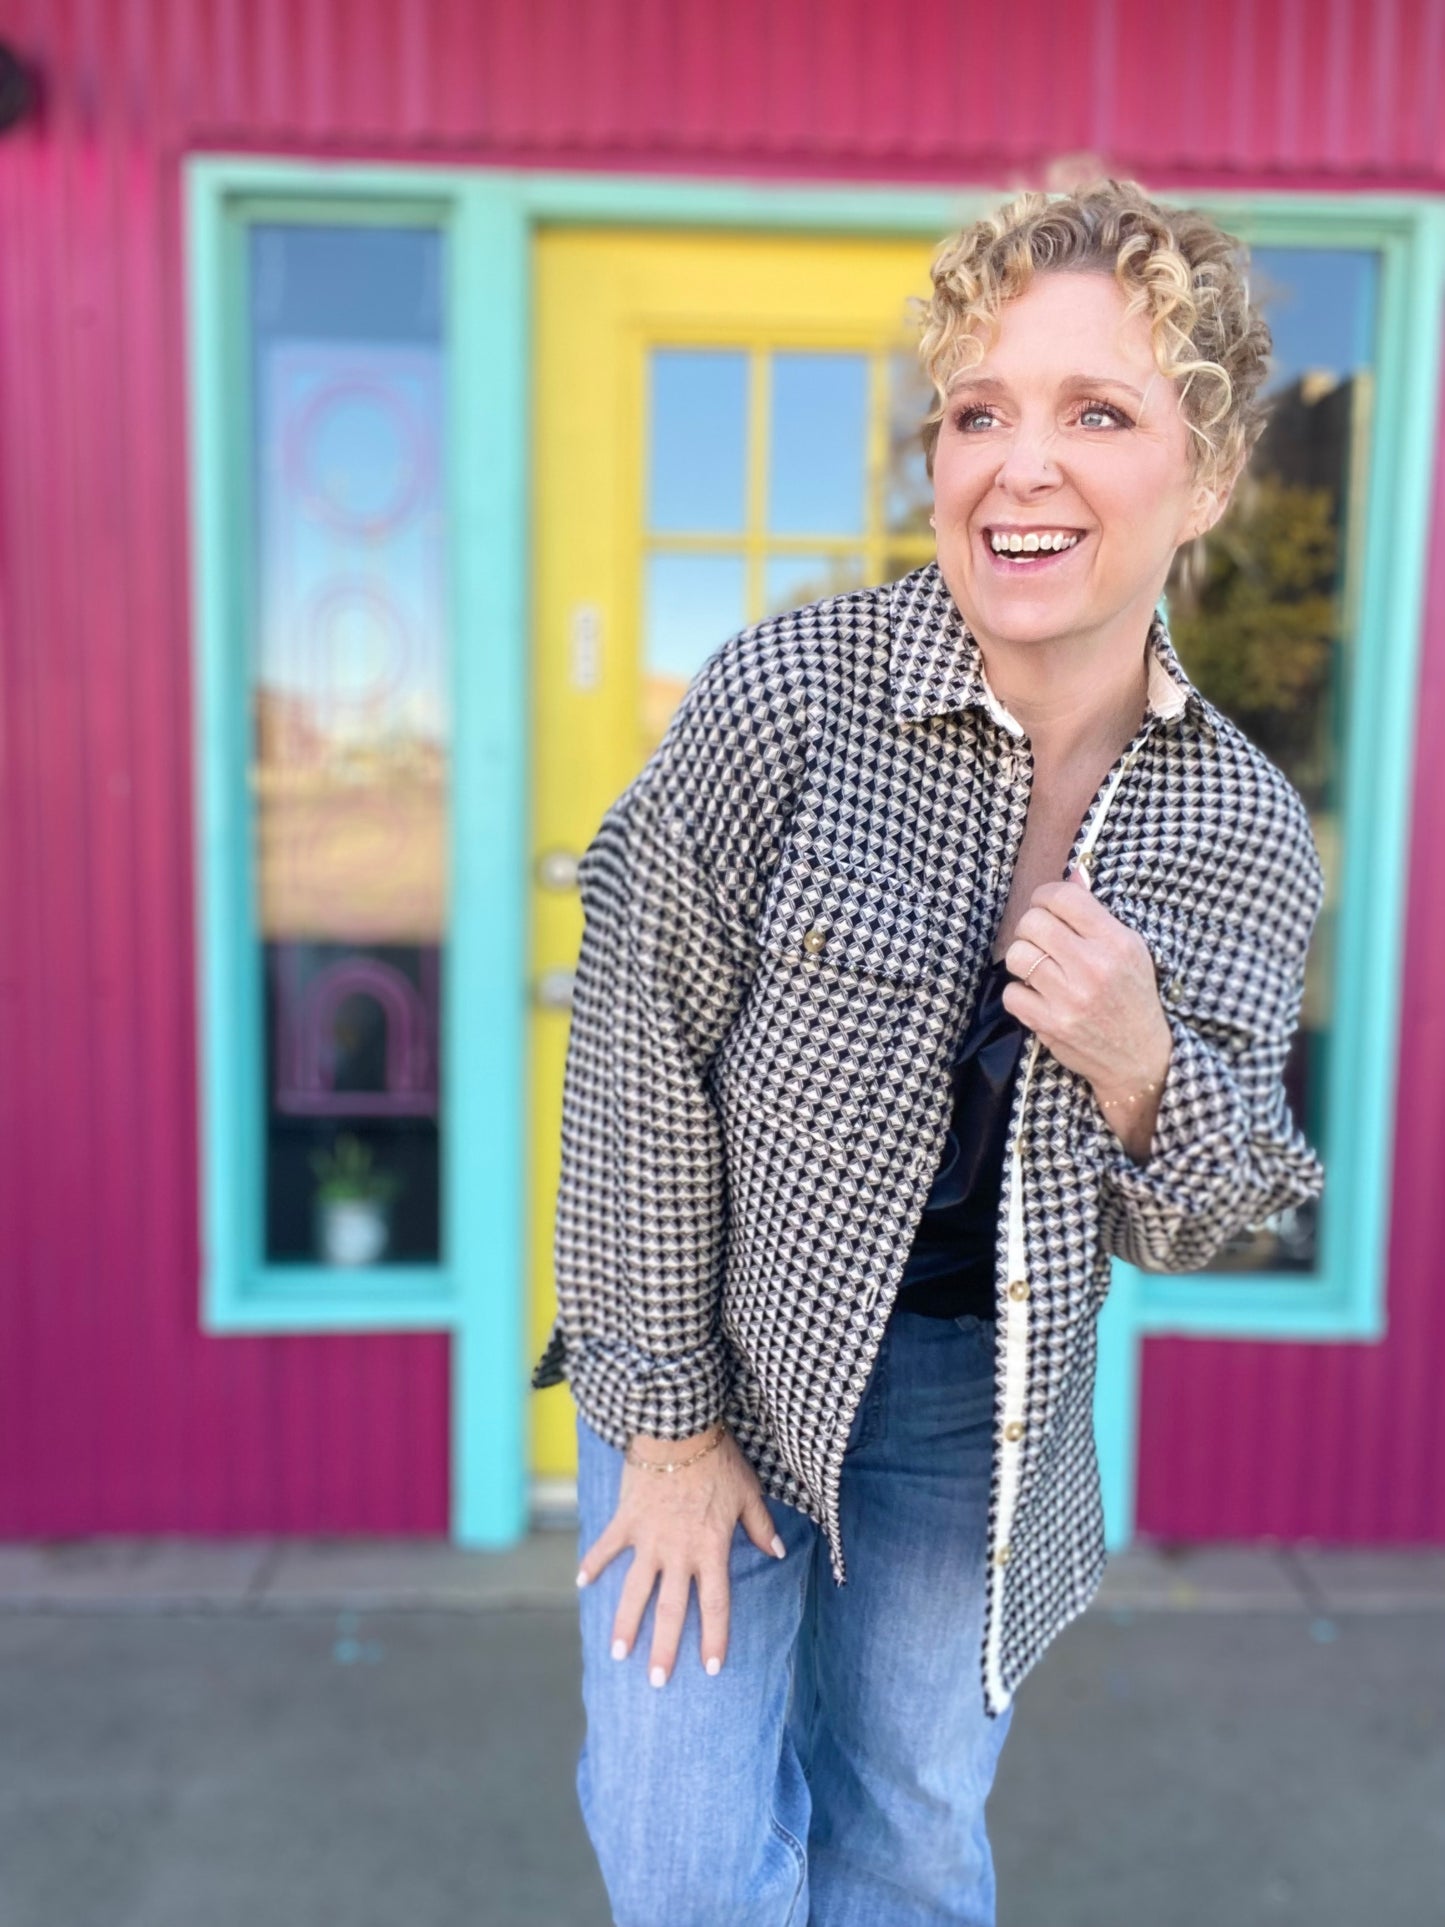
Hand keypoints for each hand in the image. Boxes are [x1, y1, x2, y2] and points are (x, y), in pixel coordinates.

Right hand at [575, 1426, 785, 1686]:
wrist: (680, 1429)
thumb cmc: (719, 1459)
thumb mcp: (749, 1493)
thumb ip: (761, 1527)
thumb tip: (778, 1551)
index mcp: (712, 1550)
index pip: (715, 1606)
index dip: (714, 1639)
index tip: (710, 1668)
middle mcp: (679, 1553)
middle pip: (672, 1611)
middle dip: (664, 1649)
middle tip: (656, 1682)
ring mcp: (649, 1539)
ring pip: (635, 1591)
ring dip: (626, 1624)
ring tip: (617, 1653)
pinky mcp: (626, 1521)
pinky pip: (607, 1548)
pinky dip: (593, 1563)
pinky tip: (581, 1583)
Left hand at [1000, 866, 1173, 1151]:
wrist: (1139, 1058)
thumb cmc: (1133, 996)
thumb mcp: (1129, 949)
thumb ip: (1096, 913)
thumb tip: (1071, 873)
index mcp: (1116, 941)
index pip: (1063, 896)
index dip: (1045, 897)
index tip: (1047, 908)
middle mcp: (1092, 966)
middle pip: (1032, 922)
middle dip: (1032, 928)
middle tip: (1043, 941)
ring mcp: (1069, 997)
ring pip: (1017, 955)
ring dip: (1023, 961)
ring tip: (1041, 969)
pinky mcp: (1050, 1024)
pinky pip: (1011, 993)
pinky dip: (1020, 994)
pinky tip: (1040, 997)